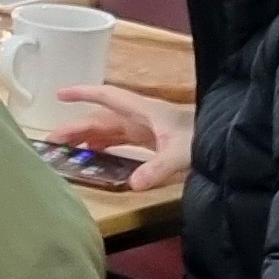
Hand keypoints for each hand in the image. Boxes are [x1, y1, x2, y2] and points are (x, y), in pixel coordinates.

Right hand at [49, 86, 194, 191]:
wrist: (226, 138)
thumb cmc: (204, 137)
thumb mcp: (180, 154)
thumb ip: (157, 168)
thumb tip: (133, 184)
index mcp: (144, 111)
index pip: (108, 97)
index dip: (83, 94)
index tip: (60, 94)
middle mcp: (141, 117)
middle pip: (102, 118)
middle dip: (76, 127)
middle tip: (52, 141)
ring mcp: (146, 129)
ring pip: (109, 130)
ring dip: (87, 138)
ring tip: (65, 151)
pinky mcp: (151, 141)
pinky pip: (120, 141)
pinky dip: (104, 147)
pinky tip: (93, 157)